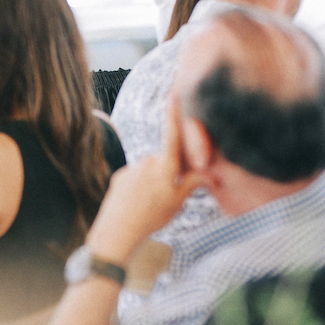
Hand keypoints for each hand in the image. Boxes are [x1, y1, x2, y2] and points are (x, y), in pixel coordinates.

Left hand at [85, 97, 201, 265]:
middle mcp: (148, 161)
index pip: (172, 136)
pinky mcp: (120, 176)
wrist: (118, 230)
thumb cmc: (153, 217)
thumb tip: (207, 172)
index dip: (174, 115)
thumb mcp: (178, 202)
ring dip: (152, 183)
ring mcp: (132, 168)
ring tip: (149, 206)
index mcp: (165, 165)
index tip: (173, 94)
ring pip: (149, 171)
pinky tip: (137, 204)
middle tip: (166, 198)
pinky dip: (138, 188)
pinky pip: (135, 178)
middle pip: (164, 162)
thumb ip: (192, 183)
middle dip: (168, 174)